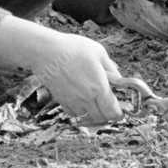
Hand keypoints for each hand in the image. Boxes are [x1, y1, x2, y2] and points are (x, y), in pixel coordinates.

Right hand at [0, 16, 123, 124]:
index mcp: (99, 87)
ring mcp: (72, 101)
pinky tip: (81, 99)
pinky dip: (80, 110)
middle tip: (110, 105)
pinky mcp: (61, 100)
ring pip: (87, 117)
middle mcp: (86, 98)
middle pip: (101, 119)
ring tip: (96, 102)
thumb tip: (119, 79)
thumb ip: (111, 68)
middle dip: (108, 115)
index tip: (121, 109)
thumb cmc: (73, 48)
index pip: (113, 112)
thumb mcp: (98, 52)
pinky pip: (74, 113)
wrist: (45, 51)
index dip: (119, 113)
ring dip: (94, 113)